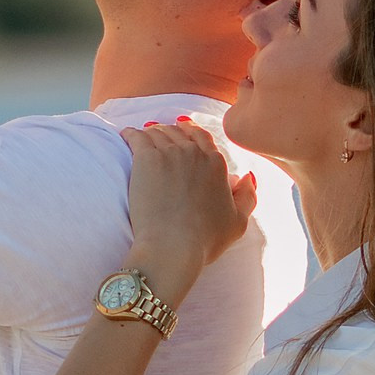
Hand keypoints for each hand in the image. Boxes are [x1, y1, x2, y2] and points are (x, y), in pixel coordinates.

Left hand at [121, 122, 255, 297]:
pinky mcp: (145, 158)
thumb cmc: (205, 239)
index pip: (203, 137)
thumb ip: (247, 196)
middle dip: (170, 131)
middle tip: (160, 134)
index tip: (183, 129)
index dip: (191, 132)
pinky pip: (136, 137)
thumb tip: (247, 176)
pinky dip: (131, 134)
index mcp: (216, 164)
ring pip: (158, 132)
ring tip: (143, 136)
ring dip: (151, 132)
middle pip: (178, 132)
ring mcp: (169, 153)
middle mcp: (194, 153)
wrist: (173, 245)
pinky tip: (126, 135)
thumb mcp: (238, 222)